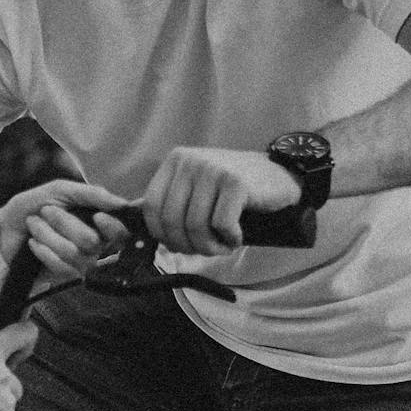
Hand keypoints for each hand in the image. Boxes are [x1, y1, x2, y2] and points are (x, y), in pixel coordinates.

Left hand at [0, 178, 130, 280]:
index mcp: (100, 223)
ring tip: (34, 225)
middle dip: (63, 222)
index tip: (97, 217)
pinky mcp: (65, 276)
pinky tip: (33, 243)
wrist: (7, 226)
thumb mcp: (61, 190)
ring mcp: (81, 263)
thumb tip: (122, 203)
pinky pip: (61, 266)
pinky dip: (42, 250)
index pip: (121, 232)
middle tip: (46, 211)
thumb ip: (92, 194)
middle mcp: (96, 245)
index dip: (112, 227)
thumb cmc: (36, 205)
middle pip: (92, 241)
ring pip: (73, 253)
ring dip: (47, 234)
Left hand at [137, 147, 302, 256]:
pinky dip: (229, 240)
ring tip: (222, 246)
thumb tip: (130, 217)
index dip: (162, 235)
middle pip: (171, 220)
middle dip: (187, 245)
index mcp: (175, 161)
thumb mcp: (198, 187)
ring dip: (209, 246)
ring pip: (195, 226)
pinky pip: (221, 224)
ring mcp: (213, 169)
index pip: (150, 207)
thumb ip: (171, 199)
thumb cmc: (236, 190)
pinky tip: (236, 237)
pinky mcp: (235, 183)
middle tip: (205, 250)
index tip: (180, 245)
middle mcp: (191, 161)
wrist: (281, 174)